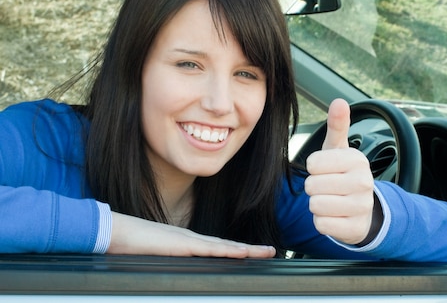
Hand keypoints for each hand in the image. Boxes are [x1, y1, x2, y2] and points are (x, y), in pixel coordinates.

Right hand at [107, 212, 275, 257]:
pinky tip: (242, 252)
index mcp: (186, 243)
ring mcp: (188, 240)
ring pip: (224, 246)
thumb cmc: (129, 245)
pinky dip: (227, 251)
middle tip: (271, 251)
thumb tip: (174, 275)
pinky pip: (209, 248)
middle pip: (227, 245)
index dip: (236, 251)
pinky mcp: (181, 244)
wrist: (114, 232)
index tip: (252, 254)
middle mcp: (191, 239)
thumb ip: (169, 263)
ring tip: (266, 252)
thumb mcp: (155, 258)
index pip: (218, 247)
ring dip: (247, 250)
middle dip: (250, 249)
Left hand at [305, 99, 374, 244]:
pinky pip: (321, 224)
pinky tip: (335, 217)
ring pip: (315, 206)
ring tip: (331, 201)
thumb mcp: (340, 150)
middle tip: (328, 188)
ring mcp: (361, 207)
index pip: (312, 163)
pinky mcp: (355, 229)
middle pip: (312, 186)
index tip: (326, 170)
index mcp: (356, 159)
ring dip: (317, 205)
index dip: (314, 168)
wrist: (365, 210)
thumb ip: (337, 126)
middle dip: (314, 188)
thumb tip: (339, 101)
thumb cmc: (344, 175)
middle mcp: (363, 182)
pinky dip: (323, 222)